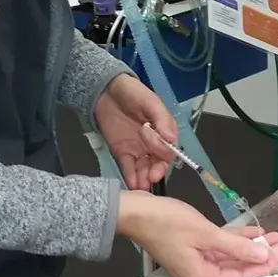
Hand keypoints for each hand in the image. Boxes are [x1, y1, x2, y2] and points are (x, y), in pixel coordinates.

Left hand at [95, 74, 178, 190]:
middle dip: (155, 172)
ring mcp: (137, 150)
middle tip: (151, 178)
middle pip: (157, 163)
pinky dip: (131, 178)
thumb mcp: (151, 102)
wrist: (106, 90)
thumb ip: (162, 120)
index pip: (168, 149)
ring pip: (144, 169)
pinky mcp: (121, 153)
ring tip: (141, 185)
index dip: (164, 155)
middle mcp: (152, 144)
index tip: (158, 156)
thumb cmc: (133, 93)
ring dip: (144, 179)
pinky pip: (128, 168)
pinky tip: (133, 184)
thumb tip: (171, 139)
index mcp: (163, 132)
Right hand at [117, 191, 277, 276]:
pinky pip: (220, 246)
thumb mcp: (204, 232)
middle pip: (237, 269)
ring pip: (231, 256)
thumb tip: (263, 255)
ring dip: (251, 246)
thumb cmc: (166, 223)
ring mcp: (196, 259)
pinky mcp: (193, 245)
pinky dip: (236, 239)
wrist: (134, 211)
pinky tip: (253, 231)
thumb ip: (235, 246)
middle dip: (261, 255)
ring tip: (273, 235)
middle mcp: (199, 272)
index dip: (263, 265)